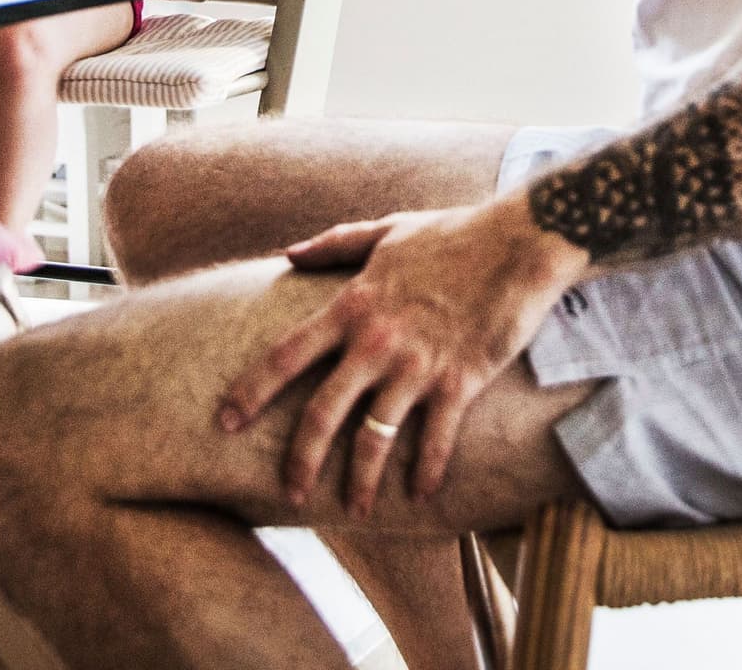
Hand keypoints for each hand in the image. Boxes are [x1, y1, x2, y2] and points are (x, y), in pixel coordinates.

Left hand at [218, 198, 584, 516]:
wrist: (515, 243)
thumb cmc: (450, 234)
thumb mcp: (385, 231)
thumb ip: (334, 244)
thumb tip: (289, 253)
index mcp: (351, 306)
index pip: (286, 355)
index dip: (252, 391)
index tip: (225, 420)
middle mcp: (376, 342)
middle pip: (322, 411)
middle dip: (300, 457)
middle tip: (286, 490)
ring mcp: (417, 366)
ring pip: (374, 437)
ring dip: (361, 480)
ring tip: (354, 510)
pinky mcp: (458, 382)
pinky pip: (435, 439)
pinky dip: (426, 471)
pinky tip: (420, 493)